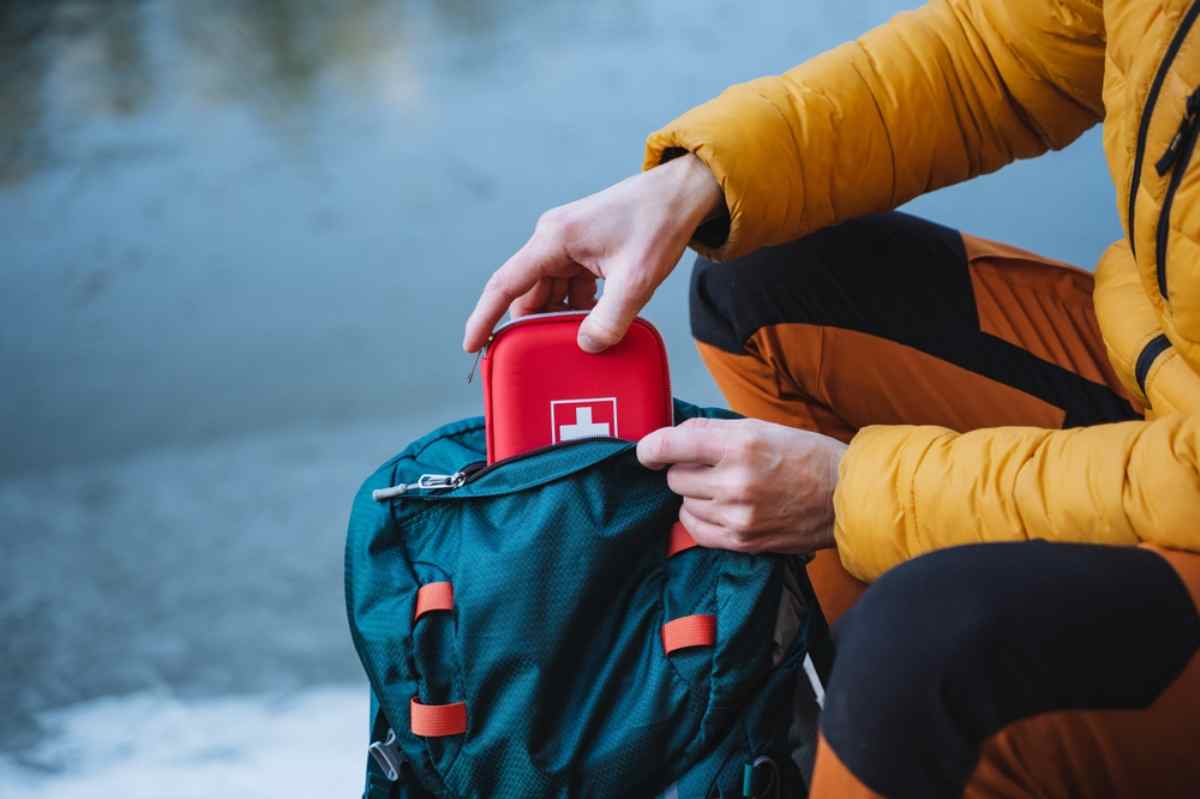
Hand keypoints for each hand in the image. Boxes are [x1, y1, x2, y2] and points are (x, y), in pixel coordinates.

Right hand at [463, 154, 721, 353]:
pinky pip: (568, 287)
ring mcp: (567, 244)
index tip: (472, 346)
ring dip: (560, 319)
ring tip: (576, 345)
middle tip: (541, 360)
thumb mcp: (637, 279)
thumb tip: (586, 346)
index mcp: (554, 239)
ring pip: (550, 293)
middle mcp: (552, 239)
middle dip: (534, 327)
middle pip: (528, 293)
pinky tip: (595, 325)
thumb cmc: (658, 224)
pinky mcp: (583, 249)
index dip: (484, 317)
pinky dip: (577, 308)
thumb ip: (610, 319)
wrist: (682, 193)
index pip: (505, 283)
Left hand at [637, 417, 847, 554]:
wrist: (845, 496)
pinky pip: (695, 530)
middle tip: (710, 467)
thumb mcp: (760, 427)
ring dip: (695, 496)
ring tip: (724, 489)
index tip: (648, 452)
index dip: (650, 449)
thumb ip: (712, 431)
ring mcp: (737, 515)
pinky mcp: (742, 541)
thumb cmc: (804, 455)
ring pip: (683, 504)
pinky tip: (720, 509)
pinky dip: (699, 518)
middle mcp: (734, 481)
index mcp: (739, 445)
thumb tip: (672, 436)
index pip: (670, 446)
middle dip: (685, 470)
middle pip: (674, 478)